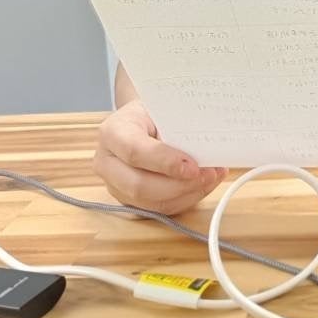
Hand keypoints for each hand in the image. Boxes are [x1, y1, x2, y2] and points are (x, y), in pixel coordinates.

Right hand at [93, 99, 225, 215]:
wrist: (141, 122)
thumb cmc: (152, 113)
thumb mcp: (163, 109)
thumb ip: (178, 128)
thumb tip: (204, 149)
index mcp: (112, 132)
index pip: (135, 152)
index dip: (165, 162)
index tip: (193, 166)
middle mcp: (107, 163)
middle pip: (139, 185)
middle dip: (179, 184)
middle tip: (208, 174)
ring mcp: (115, 186)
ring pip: (151, 203)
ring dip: (187, 194)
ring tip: (211, 178)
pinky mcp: (129, 201)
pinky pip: (159, 209)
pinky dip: (185, 200)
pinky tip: (202, 186)